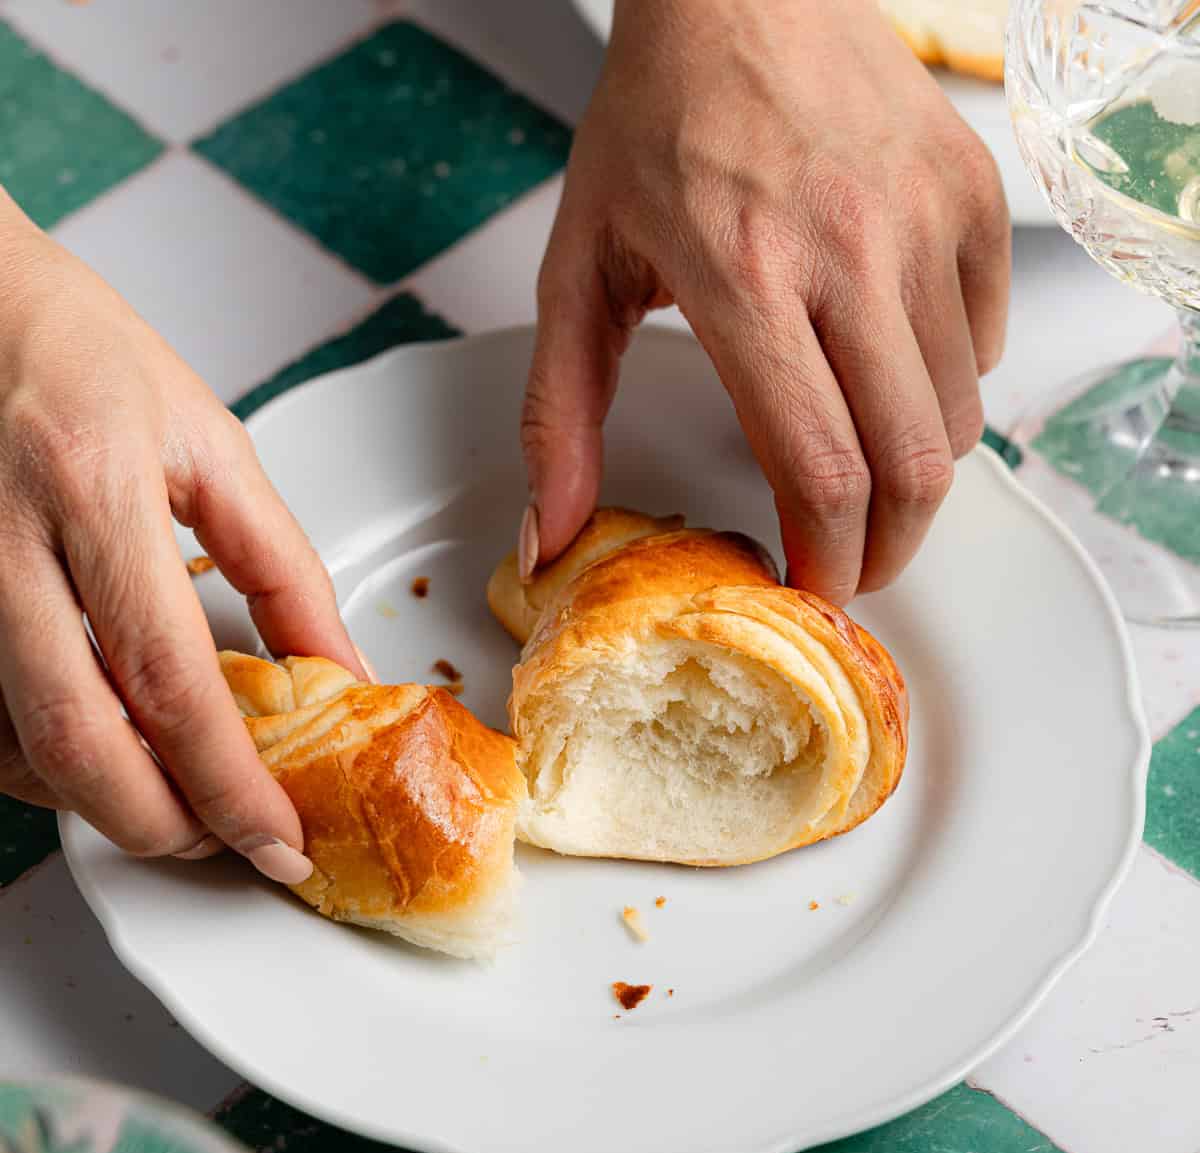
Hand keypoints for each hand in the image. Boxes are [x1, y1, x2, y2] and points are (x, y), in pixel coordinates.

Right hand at [0, 193, 361, 879]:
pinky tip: (100, 753)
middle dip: (161, 824)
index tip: (280, 839)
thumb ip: (284, 573)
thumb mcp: (211, 448)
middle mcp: (2, 540)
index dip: (231, 784)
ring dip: (100, 805)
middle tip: (223, 840)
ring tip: (172, 799)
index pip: (172, 680)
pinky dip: (44, 768)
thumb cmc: (82, 358)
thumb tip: (341, 678)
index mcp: (93, 486)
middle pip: (77, 740)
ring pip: (14, 750)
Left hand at [521, 0, 1010, 602]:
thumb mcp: (578, 268)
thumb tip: (552, 534)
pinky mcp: (972, 197)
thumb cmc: (658, 119)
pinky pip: (983, 342)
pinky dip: (944, 385)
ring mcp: (922, 220)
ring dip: (911, 473)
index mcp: (744, 277)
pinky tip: (888, 369)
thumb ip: (559, 414)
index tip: (812, 590)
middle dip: (887, 548)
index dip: (828, 559)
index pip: (821, 467)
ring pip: (956, 415)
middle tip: (851, 563)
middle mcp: (849, 250)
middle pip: (911, 464)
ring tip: (861, 468)